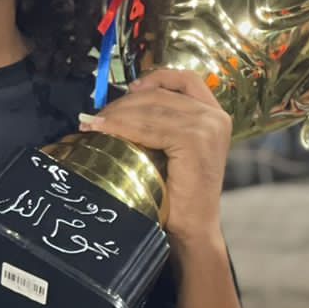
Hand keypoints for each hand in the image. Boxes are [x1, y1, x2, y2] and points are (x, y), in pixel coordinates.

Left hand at [79, 68, 231, 241]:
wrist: (192, 229)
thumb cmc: (178, 196)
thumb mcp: (173, 151)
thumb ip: (162, 126)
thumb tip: (119, 108)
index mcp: (215, 115)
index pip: (185, 80)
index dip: (155, 79)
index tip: (129, 89)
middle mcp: (215, 117)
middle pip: (161, 94)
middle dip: (124, 103)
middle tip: (95, 116)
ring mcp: (207, 127)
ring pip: (151, 109)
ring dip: (117, 114)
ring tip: (92, 124)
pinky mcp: (195, 140)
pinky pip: (149, 126)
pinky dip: (122, 126)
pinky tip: (103, 131)